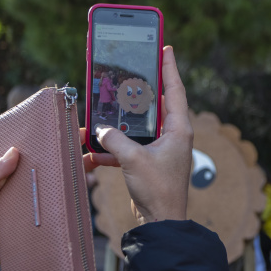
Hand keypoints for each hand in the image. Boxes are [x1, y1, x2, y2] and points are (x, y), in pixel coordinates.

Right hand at [90, 46, 192, 224]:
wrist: (160, 223)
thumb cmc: (158, 190)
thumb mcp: (133, 160)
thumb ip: (114, 139)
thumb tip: (100, 130)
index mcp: (178, 129)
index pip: (174, 90)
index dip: (169, 67)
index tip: (165, 48)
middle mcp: (172, 136)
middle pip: (153, 105)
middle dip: (136, 92)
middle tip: (127, 73)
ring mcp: (160, 150)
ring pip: (135, 127)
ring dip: (116, 125)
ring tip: (99, 114)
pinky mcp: (147, 163)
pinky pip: (127, 148)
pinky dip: (111, 149)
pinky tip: (92, 151)